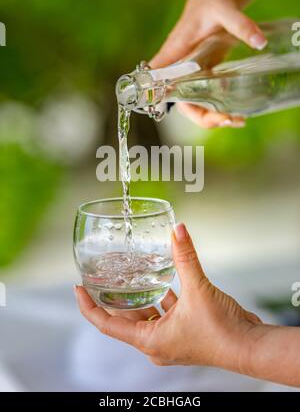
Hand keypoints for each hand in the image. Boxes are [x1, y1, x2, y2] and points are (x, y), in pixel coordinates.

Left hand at [75, 223, 260, 369]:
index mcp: (149, 341)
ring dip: (141, 297)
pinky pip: (165, 315)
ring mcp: (170, 340)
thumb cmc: (222, 330)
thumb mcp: (198, 289)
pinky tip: (164, 282)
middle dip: (116, 298)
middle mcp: (156, 344)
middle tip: (105, 276)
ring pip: (147, 316)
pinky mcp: (184, 334)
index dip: (88, 307)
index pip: (106, 325)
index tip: (79, 288)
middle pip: (126, 319)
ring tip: (132, 275)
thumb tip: (178, 231)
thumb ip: (185, 258)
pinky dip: (162, 300)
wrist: (250, 347)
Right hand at [150, 0, 265, 128]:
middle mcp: (178, 72)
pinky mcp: (202, 78)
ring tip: (238, 120)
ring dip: (213, 117)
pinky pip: (206, 99)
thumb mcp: (224, 10)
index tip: (200, 113)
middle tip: (228, 119)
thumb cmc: (212, 3)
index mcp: (173, 56)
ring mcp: (190, 78)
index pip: (162, 86)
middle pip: (183, 104)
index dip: (176, 104)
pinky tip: (238, 113)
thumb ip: (240, 24)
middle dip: (204, 117)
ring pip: (196, 105)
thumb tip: (260, 42)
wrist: (214, 1)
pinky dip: (219, 109)